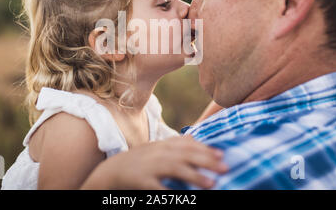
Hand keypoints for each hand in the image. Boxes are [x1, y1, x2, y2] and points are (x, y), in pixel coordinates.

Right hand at [81, 135, 227, 189]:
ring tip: (212, 183)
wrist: (110, 172)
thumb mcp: (154, 148)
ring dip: (194, 175)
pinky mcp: (141, 181)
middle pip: (185, 154)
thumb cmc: (137, 161)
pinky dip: (171, 192)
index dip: (205, 148)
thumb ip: (173, 143)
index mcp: (162, 146)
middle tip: (225, 167)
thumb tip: (193, 136)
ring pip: (175, 169)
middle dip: (206, 160)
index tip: (222, 154)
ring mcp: (149, 167)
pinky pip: (158, 188)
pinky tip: (184, 198)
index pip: (187, 144)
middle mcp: (157, 153)